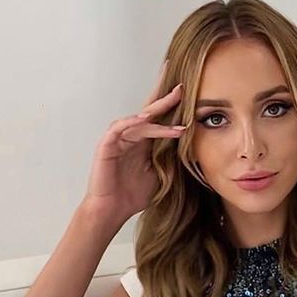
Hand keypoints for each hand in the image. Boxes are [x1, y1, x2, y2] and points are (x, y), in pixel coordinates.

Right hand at [83, 58, 186, 225]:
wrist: (113, 209)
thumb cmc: (133, 194)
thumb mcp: (161, 174)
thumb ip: (170, 158)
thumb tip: (190, 147)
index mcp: (144, 142)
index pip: (159, 120)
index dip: (171, 106)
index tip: (187, 93)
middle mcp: (132, 136)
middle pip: (149, 112)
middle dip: (165, 99)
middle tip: (180, 88)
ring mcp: (118, 139)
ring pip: (139, 121)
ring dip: (156, 115)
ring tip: (170, 106)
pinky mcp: (107, 145)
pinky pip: (119, 128)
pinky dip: (131, 122)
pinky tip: (144, 119)